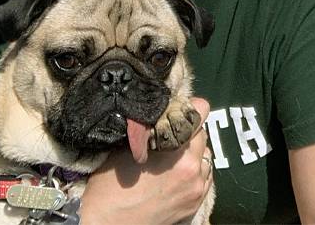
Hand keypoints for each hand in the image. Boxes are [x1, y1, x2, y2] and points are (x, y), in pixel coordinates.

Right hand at [79, 97, 212, 224]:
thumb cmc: (109, 189)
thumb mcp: (128, 148)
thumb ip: (151, 129)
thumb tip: (162, 111)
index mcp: (180, 154)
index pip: (200, 113)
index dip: (189, 107)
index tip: (178, 107)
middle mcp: (194, 172)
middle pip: (202, 136)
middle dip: (188, 132)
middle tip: (168, 134)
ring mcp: (196, 191)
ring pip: (205, 159)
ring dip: (192, 153)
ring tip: (170, 157)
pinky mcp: (194, 206)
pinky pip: (203, 179)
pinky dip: (194, 172)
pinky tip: (174, 174)